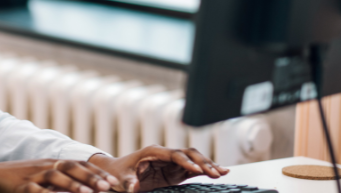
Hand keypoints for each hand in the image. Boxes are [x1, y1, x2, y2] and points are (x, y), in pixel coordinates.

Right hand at [0, 159, 121, 192]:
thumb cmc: (14, 180)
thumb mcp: (37, 177)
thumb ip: (57, 182)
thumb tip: (79, 188)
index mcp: (50, 163)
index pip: (78, 164)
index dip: (95, 172)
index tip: (113, 182)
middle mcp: (42, 166)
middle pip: (71, 167)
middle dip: (91, 177)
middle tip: (109, 187)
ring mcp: (30, 176)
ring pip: (56, 177)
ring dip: (74, 185)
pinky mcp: (18, 188)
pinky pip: (36, 192)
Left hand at [88, 145, 229, 191]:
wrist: (117, 172)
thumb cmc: (119, 173)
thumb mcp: (121, 179)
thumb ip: (128, 182)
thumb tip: (133, 187)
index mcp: (153, 152)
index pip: (174, 155)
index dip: (187, 162)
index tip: (198, 170)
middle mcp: (165, 154)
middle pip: (188, 154)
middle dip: (203, 162)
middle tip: (216, 173)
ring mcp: (172, 162)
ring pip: (194, 159)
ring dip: (208, 165)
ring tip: (223, 173)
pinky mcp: (176, 171)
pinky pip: (194, 169)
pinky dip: (206, 170)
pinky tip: (220, 173)